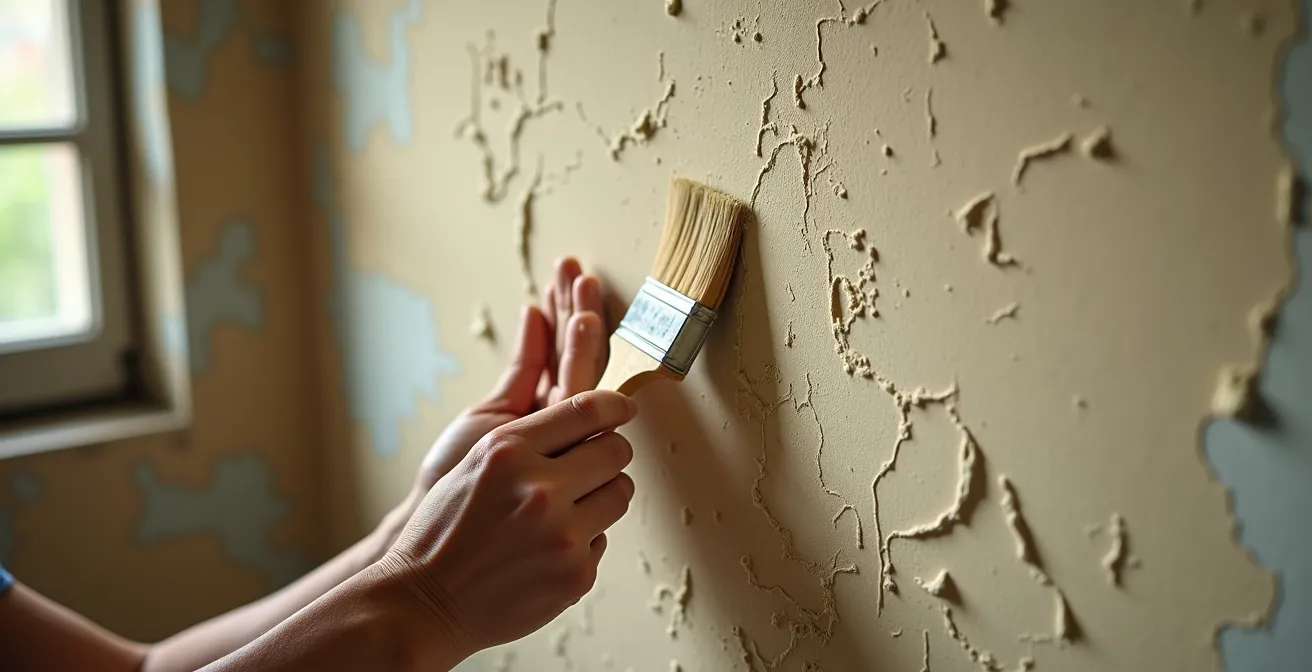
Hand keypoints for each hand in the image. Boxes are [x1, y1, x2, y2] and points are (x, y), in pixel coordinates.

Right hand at [378, 391, 637, 654]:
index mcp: (509, 453)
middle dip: (607, 453)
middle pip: (616, 451)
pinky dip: (584, 539)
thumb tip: (593, 424)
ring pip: (620, 493)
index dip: (614, 406)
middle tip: (591, 464)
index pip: (587, 411)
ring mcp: (562, 536)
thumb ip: (530, 440)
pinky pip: (604, 538)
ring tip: (569, 506)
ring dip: (603, 494)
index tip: (623, 409)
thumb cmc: (445, 531)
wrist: (425, 604)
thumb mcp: (474, 463)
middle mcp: (539, 491)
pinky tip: (548, 547)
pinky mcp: (576, 575)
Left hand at [412, 258, 606, 495]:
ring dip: (576, 321)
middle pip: (577, 357)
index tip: (573, 278)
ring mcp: (550, 431)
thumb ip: (523, 367)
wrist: (442, 528)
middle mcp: (555, 422)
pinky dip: (550, 347)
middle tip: (581, 273)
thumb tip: (535, 314)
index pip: (568, 354)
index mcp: (547, 413)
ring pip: (573, 368)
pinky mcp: (536, 438)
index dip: (571, 314)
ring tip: (579, 283)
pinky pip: (549, 385)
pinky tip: (549, 315)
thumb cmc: (461, 482)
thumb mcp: (491, 415)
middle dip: (580, 310)